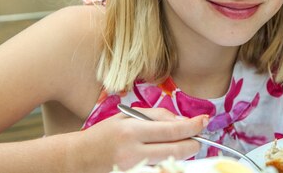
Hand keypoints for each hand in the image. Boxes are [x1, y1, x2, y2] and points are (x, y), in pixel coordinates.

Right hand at [75, 107, 206, 171]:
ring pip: (170, 161)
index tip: (204, 121)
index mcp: (131, 130)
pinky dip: (168, 161)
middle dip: (193, 143)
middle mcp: (133, 151)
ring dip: (182, 152)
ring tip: (182, 143)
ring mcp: (133, 168)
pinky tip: (167, 154)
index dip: (192, 126)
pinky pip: (159, 169)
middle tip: (197, 136)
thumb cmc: (104, 134)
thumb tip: (182, 120)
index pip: (172, 129)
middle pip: (176, 149)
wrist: (79, 158)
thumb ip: (156, 116)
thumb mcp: (127, 117)